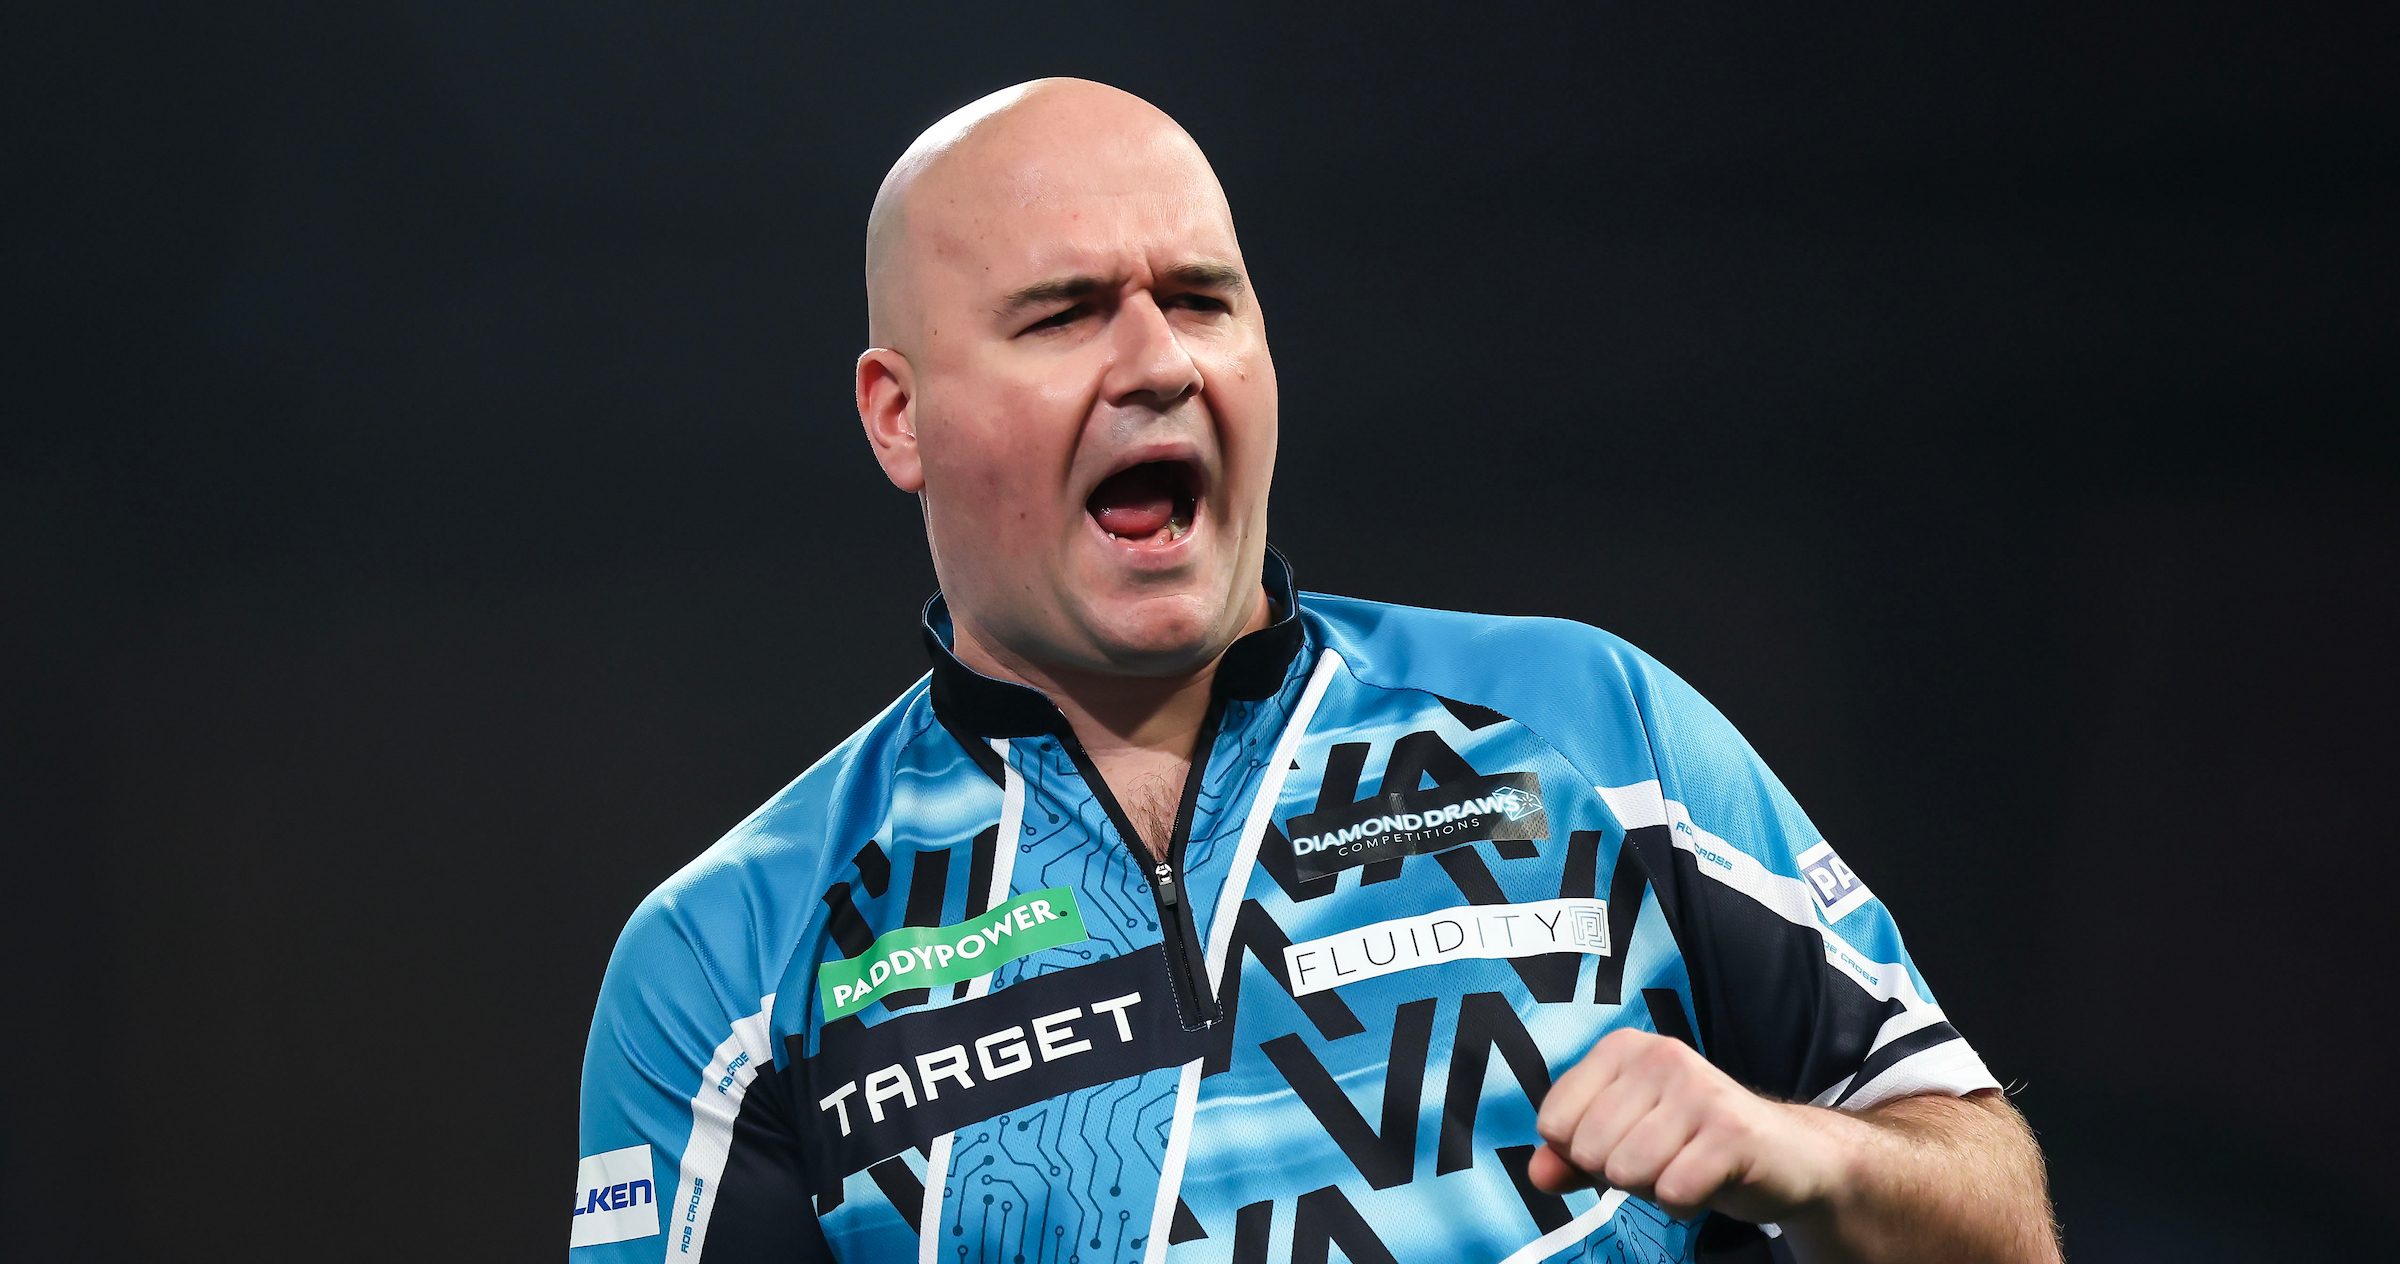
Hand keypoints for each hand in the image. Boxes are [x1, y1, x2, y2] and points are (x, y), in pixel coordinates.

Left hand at [1529, 1028, 1854, 1223]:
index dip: (1580, 1153)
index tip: (1625, 1141)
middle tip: (1664, 1157)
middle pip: (1588, 1150)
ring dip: (1654, 1188)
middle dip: (1620, 1174)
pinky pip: (1673, 1191)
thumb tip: (1537, 1173)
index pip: (1553, 1121)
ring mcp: (1699, 1090)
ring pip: (1628, 1171)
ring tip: (1685, 1167)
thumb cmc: (1691, 1144)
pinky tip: (1708, 1183)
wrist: (1788, 1155)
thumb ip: (1570, 1158)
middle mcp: (1659, 1056)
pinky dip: (1685, 1204)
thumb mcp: (1622, 1142)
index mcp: (1622, 1049)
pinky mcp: (1732, 1131)